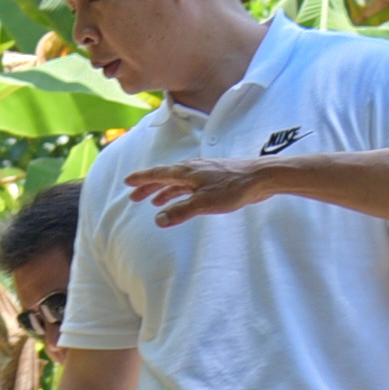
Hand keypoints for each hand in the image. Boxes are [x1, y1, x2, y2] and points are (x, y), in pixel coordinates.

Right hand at [122, 158, 273, 225]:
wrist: (260, 178)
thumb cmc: (233, 187)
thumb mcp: (204, 203)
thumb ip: (180, 211)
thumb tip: (158, 219)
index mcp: (186, 172)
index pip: (157, 174)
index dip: (142, 179)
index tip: (128, 182)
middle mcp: (192, 170)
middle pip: (164, 177)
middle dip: (148, 187)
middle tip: (134, 197)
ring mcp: (203, 174)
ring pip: (177, 182)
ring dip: (163, 191)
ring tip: (153, 202)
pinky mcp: (214, 180)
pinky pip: (189, 186)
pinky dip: (179, 192)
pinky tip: (181, 199)